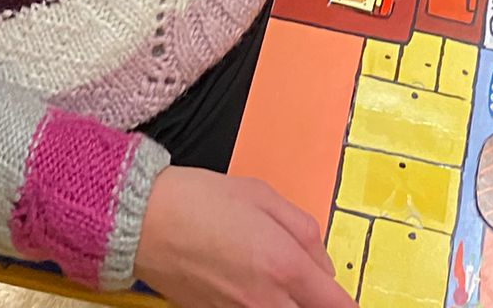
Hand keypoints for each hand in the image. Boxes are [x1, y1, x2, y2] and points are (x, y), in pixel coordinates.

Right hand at [136, 168, 353, 307]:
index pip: (335, 304)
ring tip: (272, 273)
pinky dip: (262, 304)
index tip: (347, 300)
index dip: (346, 304)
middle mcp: (266, 301)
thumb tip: (323, 263)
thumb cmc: (200, 201)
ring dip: (289, 302)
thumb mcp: (263, 196)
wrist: (145, 222)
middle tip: (310, 283)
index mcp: (284, 265)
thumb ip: (303, 230)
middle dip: (315, 301)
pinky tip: (249, 281)